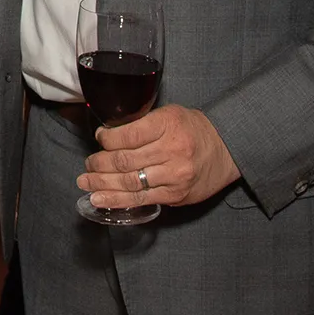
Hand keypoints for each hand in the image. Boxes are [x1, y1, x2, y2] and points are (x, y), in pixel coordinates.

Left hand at [79, 103, 240, 209]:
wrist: (227, 150)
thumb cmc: (194, 129)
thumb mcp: (170, 114)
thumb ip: (142, 123)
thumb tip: (109, 134)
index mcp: (167, 125)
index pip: (127, 135)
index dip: (106, 139)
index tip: (99, 138)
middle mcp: (171, 151)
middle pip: (124, 161)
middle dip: (99, 164)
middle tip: (87, 165)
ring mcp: (174, 176)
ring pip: (129, 182)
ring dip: (102, 184)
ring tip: (86, 183)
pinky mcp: (176, 195)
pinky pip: (142, 199)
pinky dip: (118, 200)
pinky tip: (101, 199)